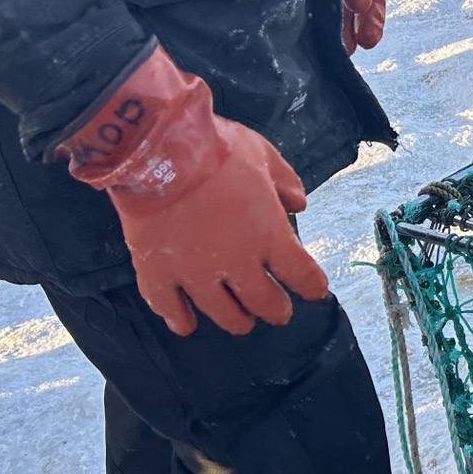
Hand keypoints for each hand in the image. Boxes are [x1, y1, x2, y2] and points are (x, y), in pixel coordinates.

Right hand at [58, 47, 329, 335]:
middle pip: (264, 302)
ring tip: (241, 321)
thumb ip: (285, 182)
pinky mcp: (157, 272)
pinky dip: (179, 319)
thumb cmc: (216, 148)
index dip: (312, 286)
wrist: (159, 149)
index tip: (315, 291)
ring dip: (236, 320)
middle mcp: (236, 262)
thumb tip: (299, 204)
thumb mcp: (263, 156)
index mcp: (269, 234)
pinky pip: (169, 308)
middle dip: (275, 310)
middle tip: (278, 312)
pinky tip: (186, 325)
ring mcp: (194, 272)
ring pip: (222, 313)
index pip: (301, 275)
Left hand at [307, 0, 385, 51]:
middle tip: (355, 49)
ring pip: (335, 6)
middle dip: (357, 28)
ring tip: (338, 49)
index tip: (370, 40)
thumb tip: (361, 7)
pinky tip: (315, 33)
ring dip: (338, 29)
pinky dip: (318, 18)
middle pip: (355, 4)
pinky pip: (313, 1)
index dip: (375, 17)